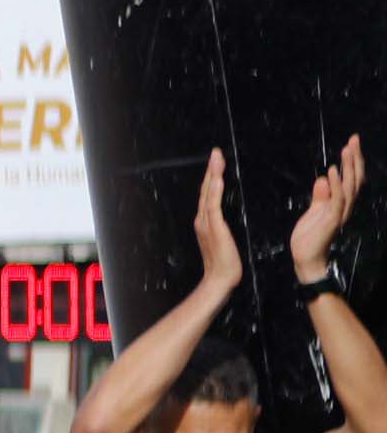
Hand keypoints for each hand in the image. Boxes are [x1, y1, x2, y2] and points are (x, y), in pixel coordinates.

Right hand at [194, 149, 245, 295]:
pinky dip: (213, 192)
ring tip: (216, 159)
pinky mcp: (214, 228)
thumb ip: (224, 227)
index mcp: (206, 222)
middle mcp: (203, 220)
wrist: (220, 279)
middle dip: (211, 170)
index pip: (209, 194)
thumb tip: (228, 218)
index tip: (217, 161)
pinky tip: (216, 180)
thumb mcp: (226, 240)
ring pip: (208, 194)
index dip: (212, 176)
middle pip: (206, 190)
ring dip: (212, 175)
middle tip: (216, 152)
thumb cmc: (226, 263)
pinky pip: (213, 206)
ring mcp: (207, 223)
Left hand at [297, 137, 363, 285]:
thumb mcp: (314, 212)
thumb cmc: (310, 238)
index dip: (353, 161)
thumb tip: (323, 179)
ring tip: (346, 150)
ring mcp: (340, 213)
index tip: (352, 142)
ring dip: (348, 167)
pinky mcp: (331, 220)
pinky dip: (336, 185)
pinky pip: (336, 200)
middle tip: (354, 139)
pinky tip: (333, 172)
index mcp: (342, 203)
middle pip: (355, 179)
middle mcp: (345, 207)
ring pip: (349, 186)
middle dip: (355, 158)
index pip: (352, 178)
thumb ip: (320, 197)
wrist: (306, 259)